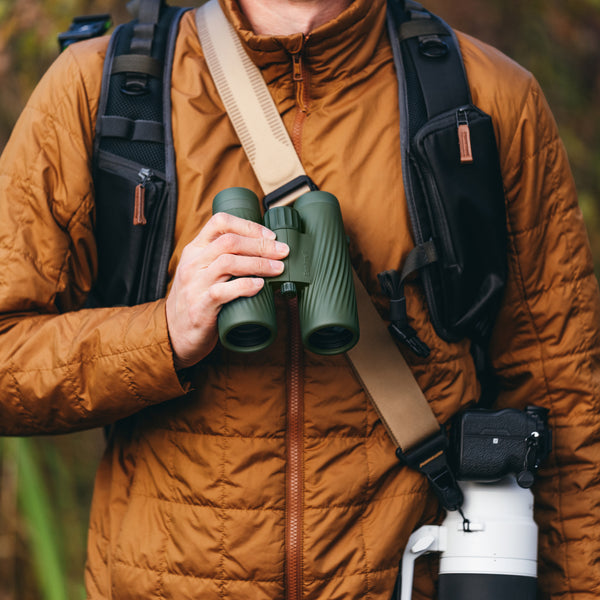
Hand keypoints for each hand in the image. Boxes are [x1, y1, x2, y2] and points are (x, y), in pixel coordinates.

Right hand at [165, 212, 288, 368]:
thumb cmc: (199, 299)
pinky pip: (222, 291)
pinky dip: (244, 286)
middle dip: (261, 245)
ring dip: (258, 263)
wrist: (176, 333)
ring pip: (227, 262)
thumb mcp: (204, 271)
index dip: (249, 226)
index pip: (220, 222)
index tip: (270, 236)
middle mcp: (192, 263)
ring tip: (277, 268)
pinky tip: (259, 286)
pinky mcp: (199, 307)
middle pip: (229, 242)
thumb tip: (265, 250)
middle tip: (283, 252)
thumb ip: (224, 257)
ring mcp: (194, 285)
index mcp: (195, 249)